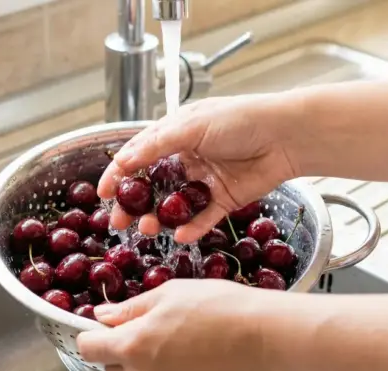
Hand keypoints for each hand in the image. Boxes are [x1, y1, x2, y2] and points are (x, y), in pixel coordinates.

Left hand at [76, 280, 282, 370]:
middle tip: (152, 329)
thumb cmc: (221, 307)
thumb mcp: (169, 294)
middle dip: (123, 351)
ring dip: (149, 366)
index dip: (92, 335)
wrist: (266, 338)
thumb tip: (103, 316)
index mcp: (133, 346)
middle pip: (114, 368)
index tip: (103, 328)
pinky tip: (196, 359)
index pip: (88, 348)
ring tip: (182, 342)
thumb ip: (130, 309)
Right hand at [98, 94, 306, 243]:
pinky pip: (203, 218)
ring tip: (149, 228)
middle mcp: (187, 158)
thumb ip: (156, 145)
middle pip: (153, 186)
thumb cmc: (241, 119)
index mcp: (176, 135)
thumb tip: (123, 160)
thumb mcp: (192, 126)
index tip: (102, 193)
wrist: (285, 135)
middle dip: (134, 205)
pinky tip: (181, 235)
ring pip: (175, 205)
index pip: (138, 156)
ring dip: (159, 218)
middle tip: (119, 223)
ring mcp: (205, 181)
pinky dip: (192, 228)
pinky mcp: (224, 199)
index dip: (118, 174)